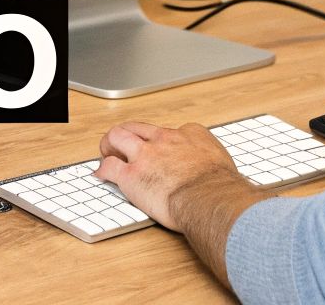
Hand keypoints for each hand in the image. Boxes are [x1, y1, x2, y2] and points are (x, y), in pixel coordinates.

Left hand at [95, 121, 256, 229]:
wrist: (211, 198)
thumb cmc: (221, 187)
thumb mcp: (223, 163)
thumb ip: (212, 163)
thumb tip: (216, 176)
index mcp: (190, 134)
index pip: (169, 131)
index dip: (161, 142)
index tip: (160, 152)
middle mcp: (165, 139)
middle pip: (137, 127)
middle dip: (128, 134)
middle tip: (123, 144)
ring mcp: (146, 155)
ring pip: (117, 137)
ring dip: (109, 144)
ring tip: (106, 153)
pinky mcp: (132, 175)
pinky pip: (109, 167)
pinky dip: (103, 170)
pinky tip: (101, 175)